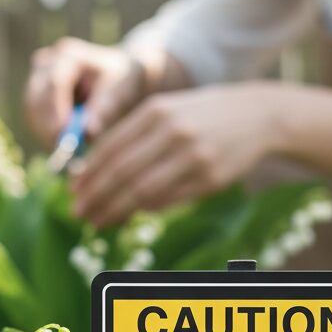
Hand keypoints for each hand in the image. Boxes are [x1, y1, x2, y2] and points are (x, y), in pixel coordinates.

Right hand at [24, 38, 147, 147]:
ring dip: (44, 131)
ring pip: (31, 109)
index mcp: (71, 56)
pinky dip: (44, 132)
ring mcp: (38, 78)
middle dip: (46, 125)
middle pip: (36, 96)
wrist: (118, 77)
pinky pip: (33, 117)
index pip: (55, 82)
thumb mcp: (118, 94)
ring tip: (65, 148)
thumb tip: (88, 133)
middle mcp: (48, 63)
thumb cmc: (120, 82)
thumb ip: (102, 111)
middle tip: (59, 149)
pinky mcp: (35, 94)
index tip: (61, 136)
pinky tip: (60, 143)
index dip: (56, 110)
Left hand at [71, 83, 280, 227]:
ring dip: (115, 210)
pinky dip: (144, 210)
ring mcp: (192, 157)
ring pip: (142, 191)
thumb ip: (133, 134)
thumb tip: (95, 169)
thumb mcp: (167, 110)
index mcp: (156, 112)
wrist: (258, 116)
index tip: (73, 191)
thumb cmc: (202, 115)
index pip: (112, 148)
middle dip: (95, 196)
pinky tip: (129, 215)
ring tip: (97, 221)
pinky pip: (168, 200)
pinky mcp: (209, 178)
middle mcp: (172, 133)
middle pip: (122, 172)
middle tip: (78, 213)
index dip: (89, 174)